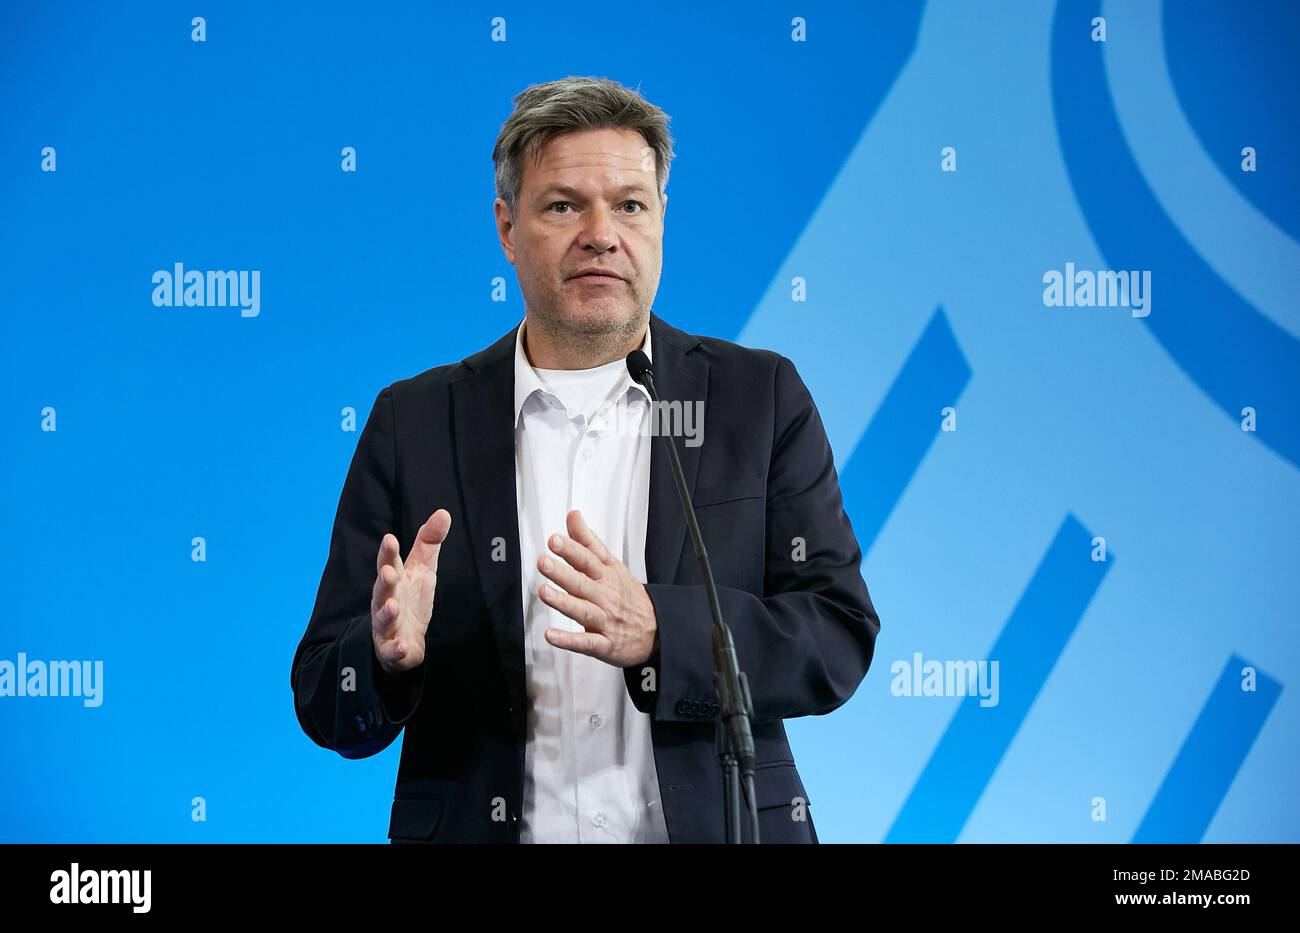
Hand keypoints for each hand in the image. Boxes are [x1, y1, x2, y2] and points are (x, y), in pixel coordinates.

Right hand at [371, 509, 450, 674]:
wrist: (405, 640)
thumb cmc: (411, 599)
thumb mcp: (422, 569)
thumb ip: (429, 542)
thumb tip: (443, 512)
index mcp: (394, 580)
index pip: (389, 563)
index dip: (388, 552)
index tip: (389, 538)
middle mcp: (386, 600)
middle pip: (382, 590)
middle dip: (384, 580)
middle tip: (388, 572)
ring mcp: (387, 626)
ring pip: (383, 618)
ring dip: (386, 612)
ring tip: (393, 606)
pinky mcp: (392, 648)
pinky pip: (393, 650)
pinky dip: (396, 649)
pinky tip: (402, 646)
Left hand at [537, 509, 658, 666]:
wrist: (657, 630)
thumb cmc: (628, 596)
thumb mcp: (612, 564)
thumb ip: (588, 541)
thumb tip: (573, 516)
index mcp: (606, 576)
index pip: (588, 559)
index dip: (571, 549)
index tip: (554, 540)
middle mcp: (605, 597)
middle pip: (582, 583)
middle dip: (562, 573)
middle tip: (544, 562)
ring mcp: (605, 621)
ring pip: (583, 611)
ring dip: (563, 602)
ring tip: (544, 592)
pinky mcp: (604, 644)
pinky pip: (587, 643)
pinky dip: (569, 640)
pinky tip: (552, 635)